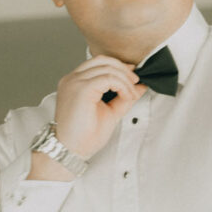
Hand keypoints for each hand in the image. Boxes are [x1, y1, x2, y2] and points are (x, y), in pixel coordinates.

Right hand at [28, 56, 145, 179]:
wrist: (71, 150)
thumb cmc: (84, 135)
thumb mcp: (110, 111)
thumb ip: (124, 97)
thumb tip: (140, 86)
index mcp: (75, 82)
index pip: (98, 63)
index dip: (118, 66)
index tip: (133, 76)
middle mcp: (72, 79)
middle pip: (103, 60)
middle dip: (124, 70)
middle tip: (135, 82)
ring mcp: (75, 82)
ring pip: (107, 68)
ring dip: (125, 79)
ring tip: (131, 94)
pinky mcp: (81, 89)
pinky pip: (108, 78)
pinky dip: (122, 85)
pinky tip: (126, 96)